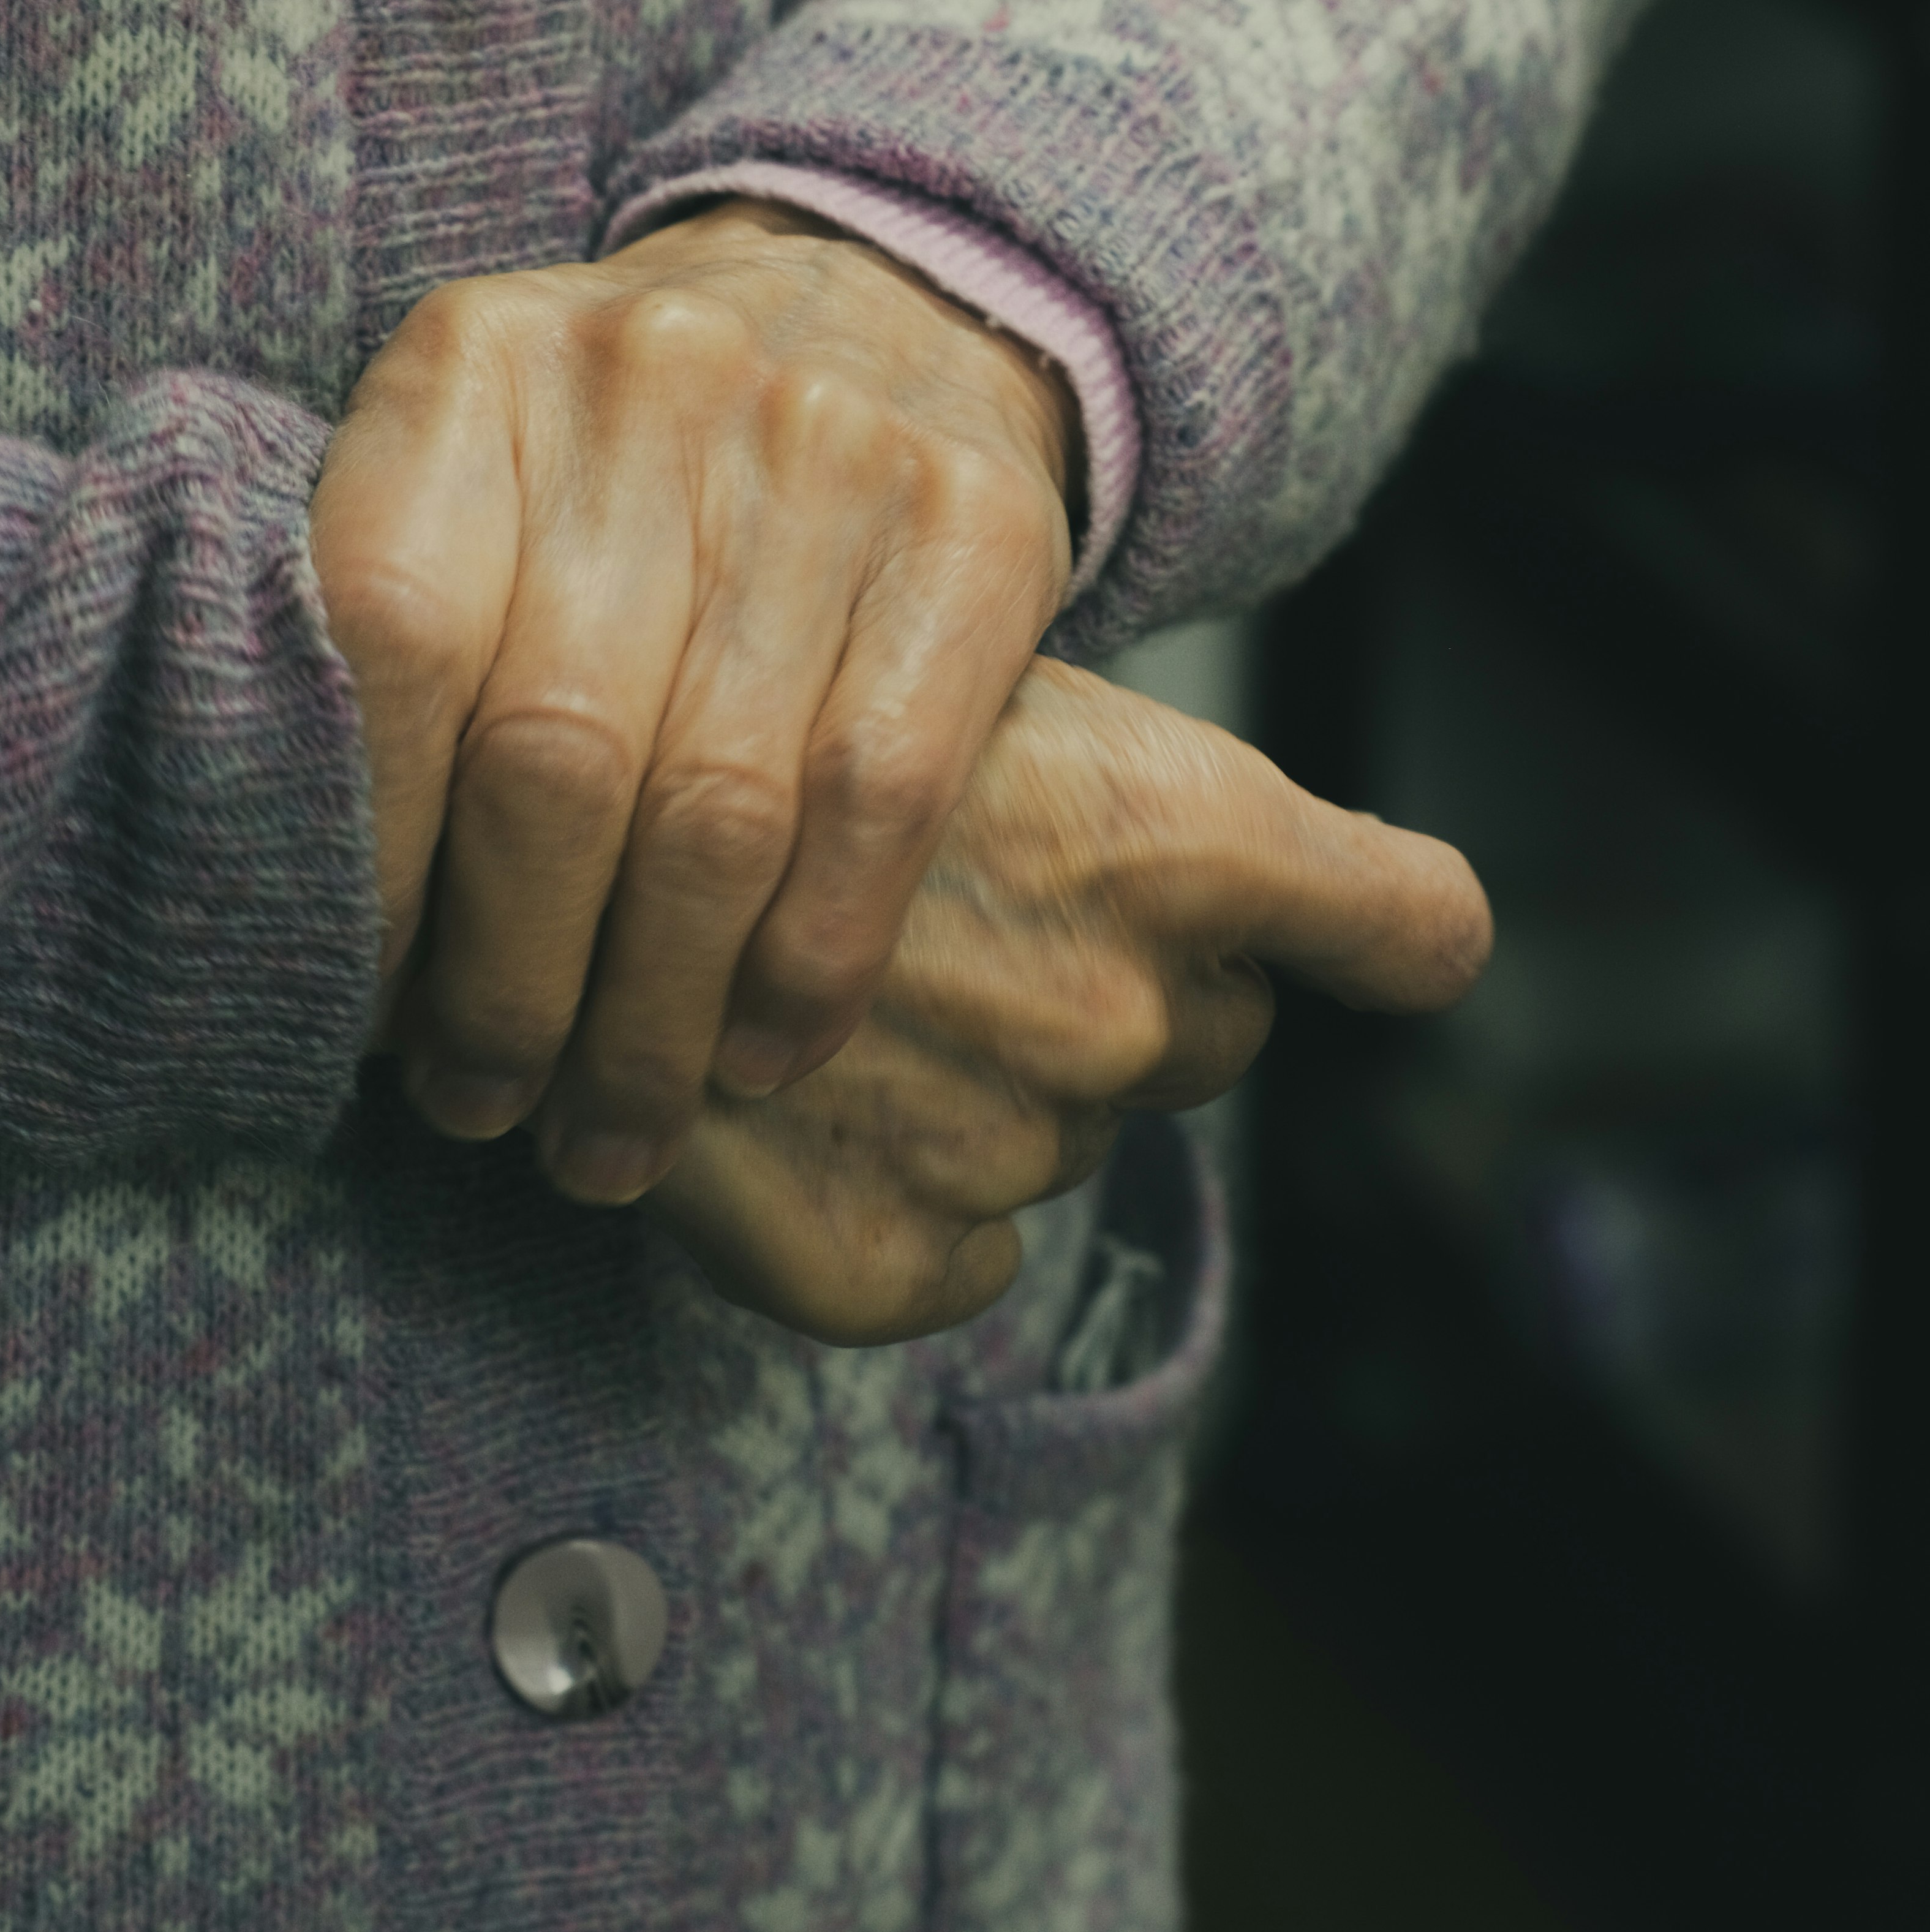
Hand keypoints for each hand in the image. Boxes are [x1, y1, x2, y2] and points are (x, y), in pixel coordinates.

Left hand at [308, 201, 1077, 1197]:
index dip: (365, 858)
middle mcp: (652, 378)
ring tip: (605, 1133)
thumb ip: (391, 648)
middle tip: (483, 1105)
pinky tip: (757, 1055)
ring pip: (719, 806)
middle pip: (555, 752)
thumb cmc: (621, 463)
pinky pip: (883, 799)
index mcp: (476, 365)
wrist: (874, 309)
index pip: (387, 641)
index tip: (356, 1010)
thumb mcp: (476, 484)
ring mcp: (830, 445)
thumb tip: (313, 929)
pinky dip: (811, 961)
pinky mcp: (975, 531)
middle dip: (509, 983)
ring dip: (652, 1018)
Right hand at [633, 656, 1490, 1344]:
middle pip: (1213, 1035)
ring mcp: (1006, 1151)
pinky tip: (803, 1118)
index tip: (1374, 938)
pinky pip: (960, 1262)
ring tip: (841, 998)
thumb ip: (1102, 774)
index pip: (1412, 925)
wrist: (518, 839)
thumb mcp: (951, 668)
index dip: (1389, 931)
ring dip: (985, 1086)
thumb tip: (1204, 859)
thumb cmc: (743, 712)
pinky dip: (898, 1213)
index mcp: (1168, 838)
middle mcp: (1122, 1008)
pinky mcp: (883, 1263)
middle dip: (1123, 991)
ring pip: (1066, 1138)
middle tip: (964, 927)